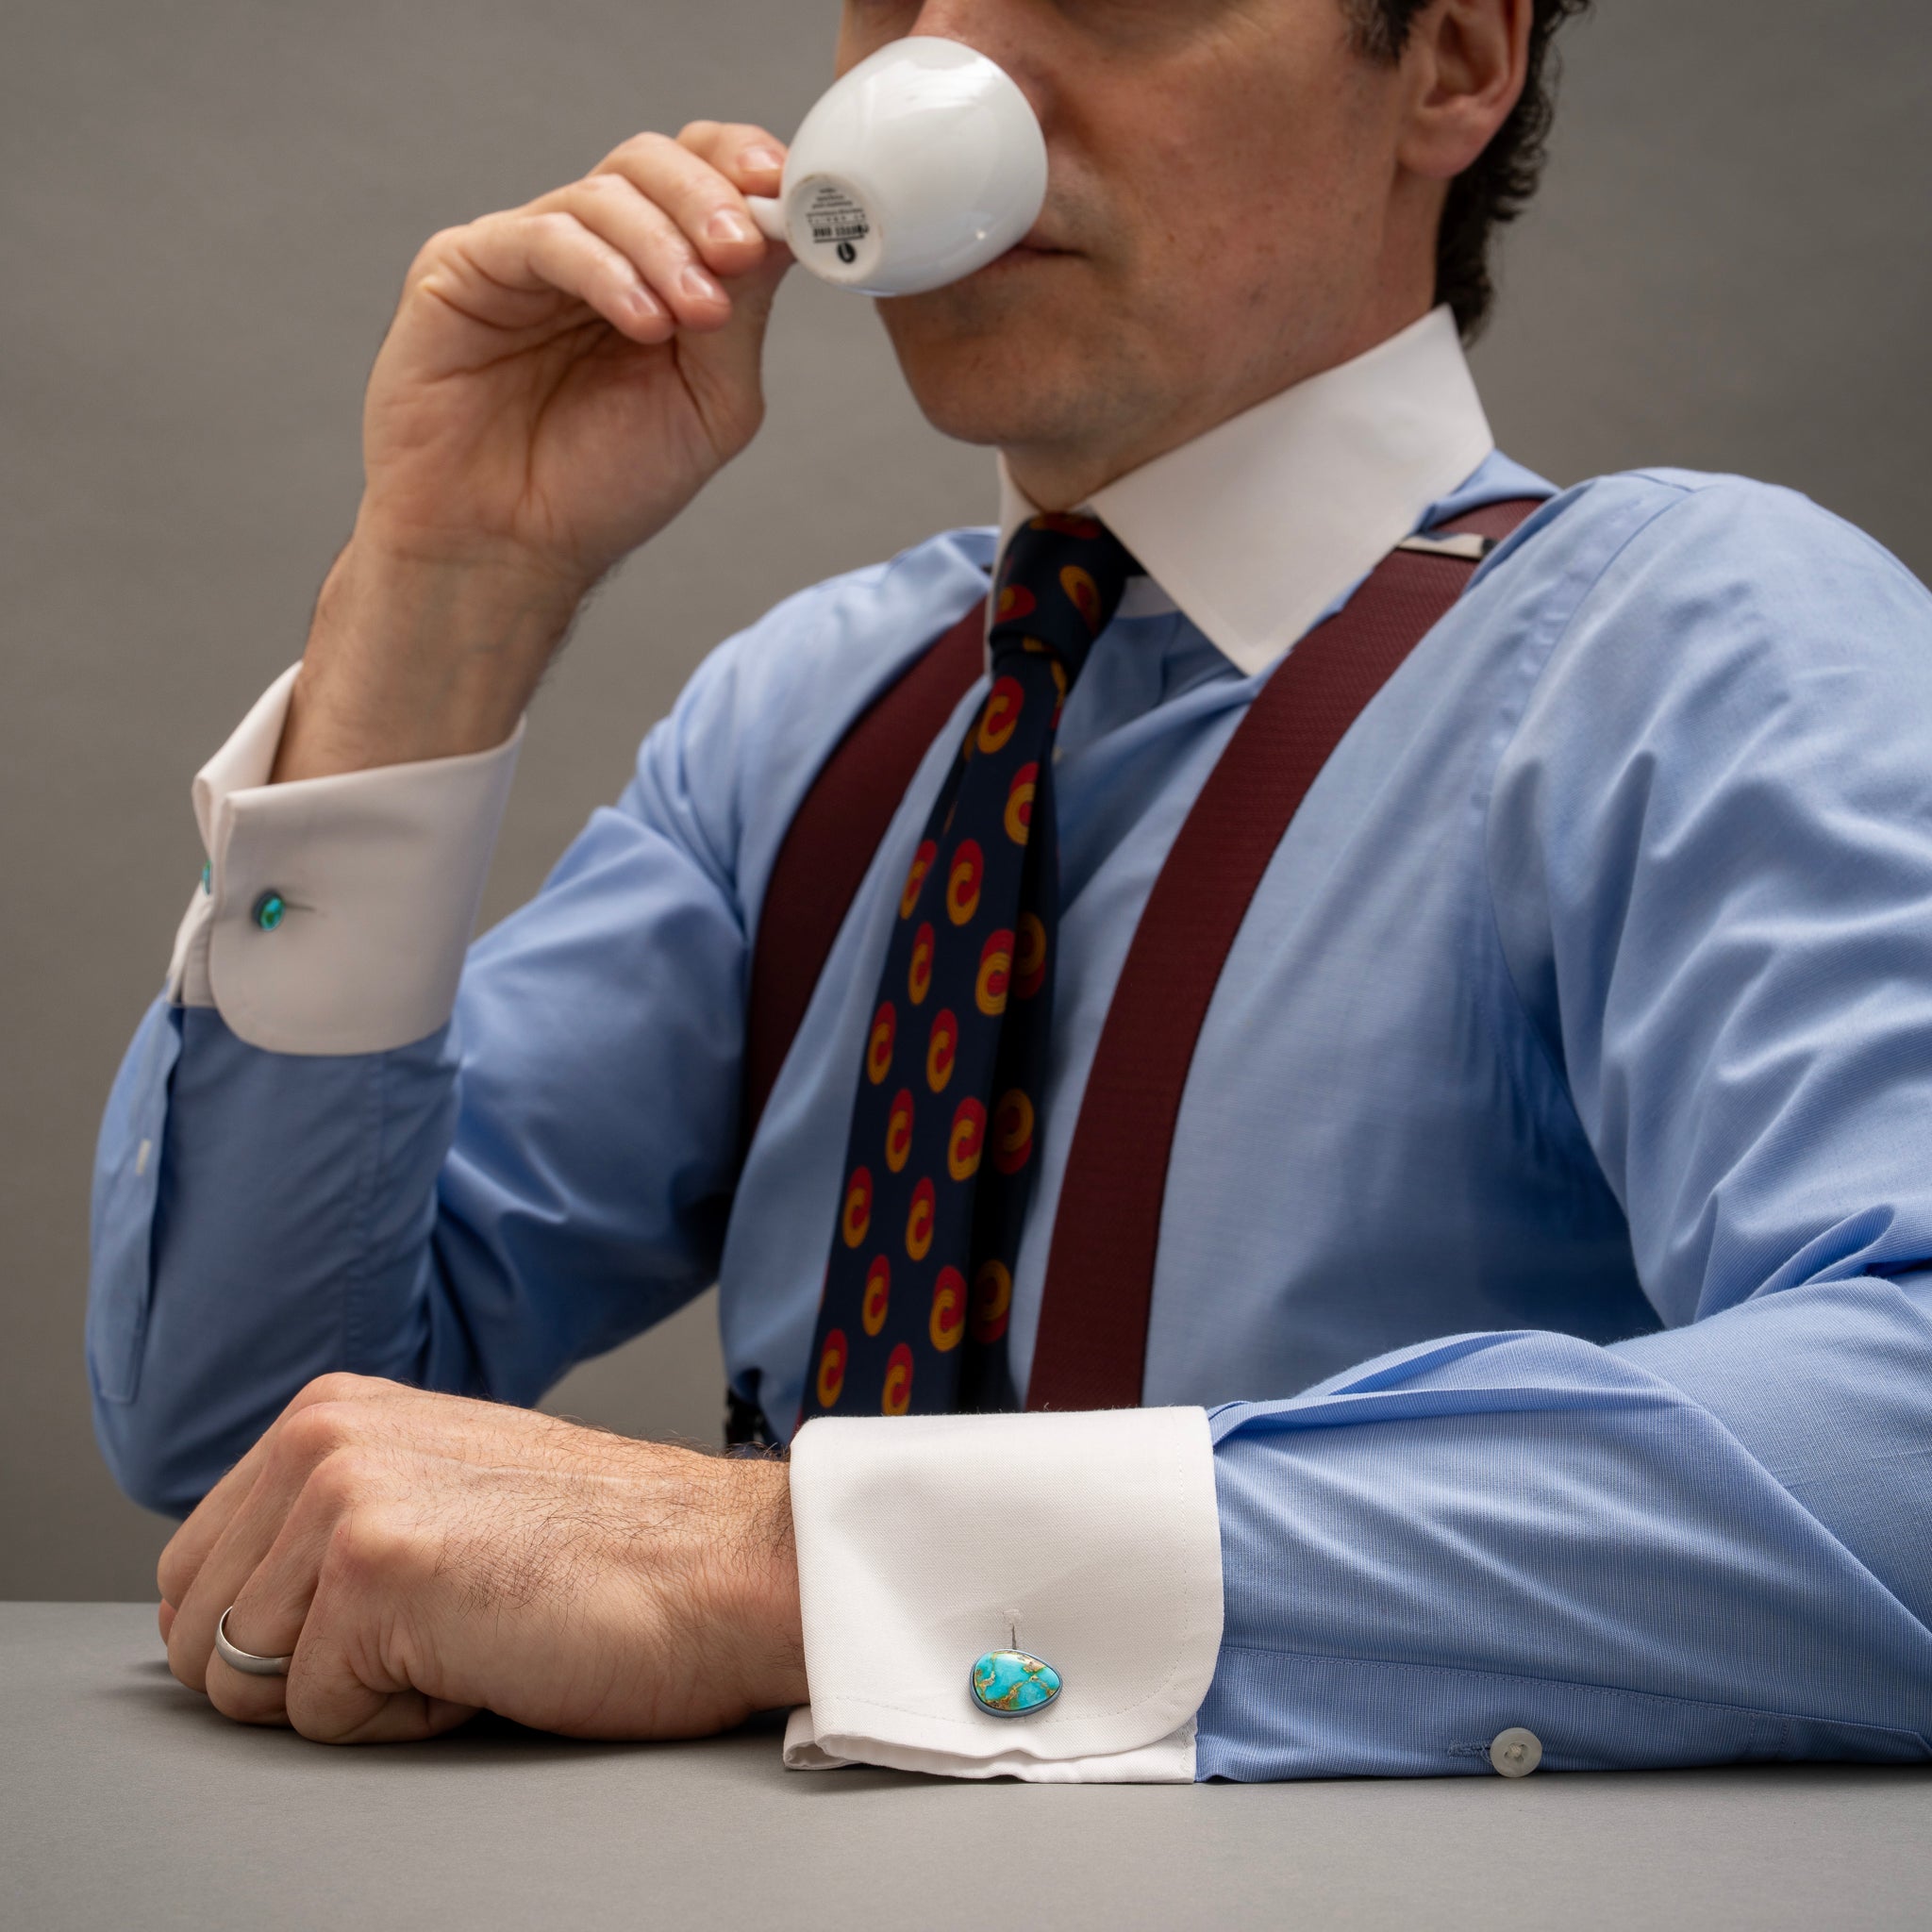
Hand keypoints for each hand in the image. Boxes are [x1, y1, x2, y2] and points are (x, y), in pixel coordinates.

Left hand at [155, 1375, 806, 1743]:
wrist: (730, 1567)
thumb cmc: (611, 1554)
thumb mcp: (443, 1491)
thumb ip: (332, 1518)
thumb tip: (227, 1609)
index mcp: (329, 1411)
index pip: (193, 1574)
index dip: (278, 1643)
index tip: (392, 1624)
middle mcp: (321, 1434)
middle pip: (198, 1636)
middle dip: (303, 1674)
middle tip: (437, 1631)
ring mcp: (343, 1493)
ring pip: (249, 1686)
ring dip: (362, 1694)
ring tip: (471, 1632)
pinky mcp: (374, 1567)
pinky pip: (322, 1719)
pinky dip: (407, 1721)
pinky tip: (490, 1655)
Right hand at [275, 122, 793, 778]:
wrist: (507, 551)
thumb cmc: (603, 489)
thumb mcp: (709, 405)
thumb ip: (743, 318)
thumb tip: (783, 232)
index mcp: (651, 272)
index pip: (701, 177)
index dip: (743, 167)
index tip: (786, 193)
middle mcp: (590, 250)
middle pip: (651, 162)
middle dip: (708, 197)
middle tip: (742, 248)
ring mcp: (524, 254)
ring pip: (603, 194)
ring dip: (665, 245)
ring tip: (696, 313)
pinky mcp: (462, 268)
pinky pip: (543, 238)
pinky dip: (605, 272)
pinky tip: (643, 322)